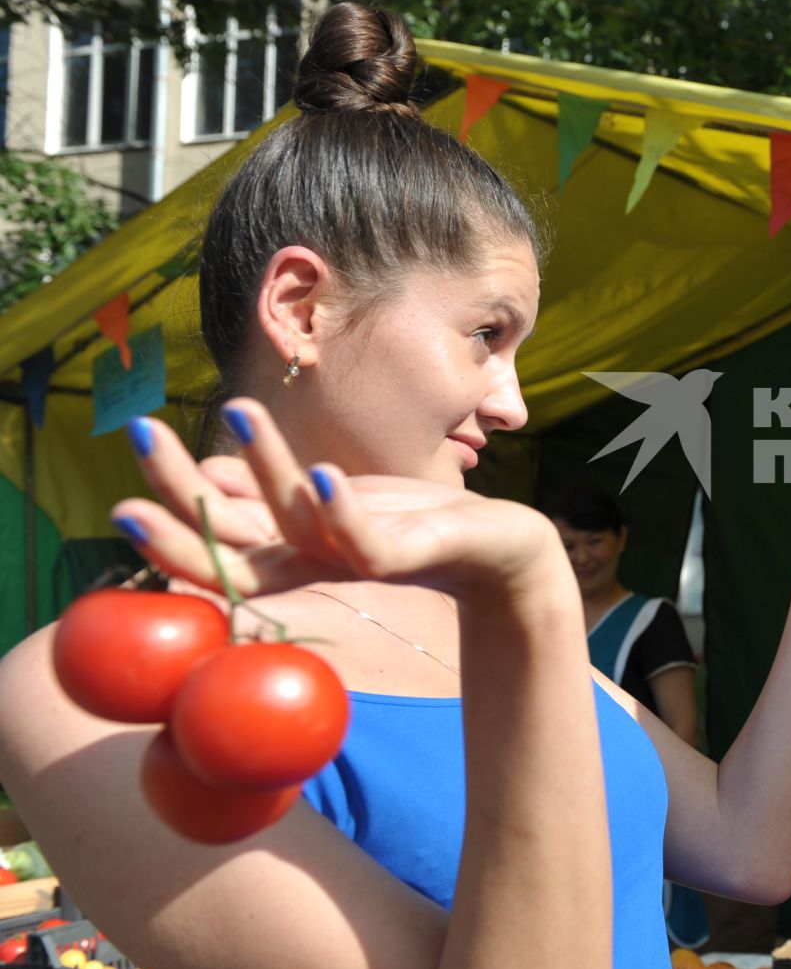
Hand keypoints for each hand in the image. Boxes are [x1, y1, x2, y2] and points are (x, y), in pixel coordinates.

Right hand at [111, 400, 563, 605]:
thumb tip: (211, 476)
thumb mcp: (330, 501)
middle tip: (140, 442)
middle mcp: (312, 561)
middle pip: (234, 540)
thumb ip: (271, 497)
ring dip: (266, 464)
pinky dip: (341, 509)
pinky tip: (323, 474)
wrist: (494, 550)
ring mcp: (355, 559)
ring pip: (296, 520)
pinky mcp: (404, 555)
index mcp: (286, 551)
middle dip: (184, 495)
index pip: (213, 544)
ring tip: (239, 407)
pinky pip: (366, 540)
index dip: (168, 529)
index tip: (119, 501)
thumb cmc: (405, 519)